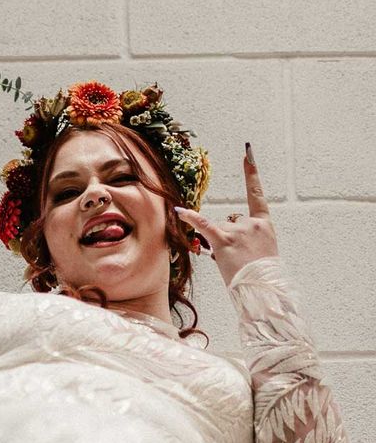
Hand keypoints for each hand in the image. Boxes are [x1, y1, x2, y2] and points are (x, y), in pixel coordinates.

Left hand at [174, 143, 278, 286]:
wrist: (263, 290)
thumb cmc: (260, 274)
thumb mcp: (261, 251)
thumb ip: (245, 236)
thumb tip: (221, 233)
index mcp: (264, 225)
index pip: (256, 194)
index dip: (251, 172)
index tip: (248, 152)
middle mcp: (252, 223)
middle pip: (229, 220)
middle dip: (228, 236)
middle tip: (239, 257)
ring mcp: (238, 231)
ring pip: (217, 229)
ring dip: (218, 244)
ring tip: (231, 261)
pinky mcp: (224, 240)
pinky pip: (204, 225)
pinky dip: (191, 219)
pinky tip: (179, 211)